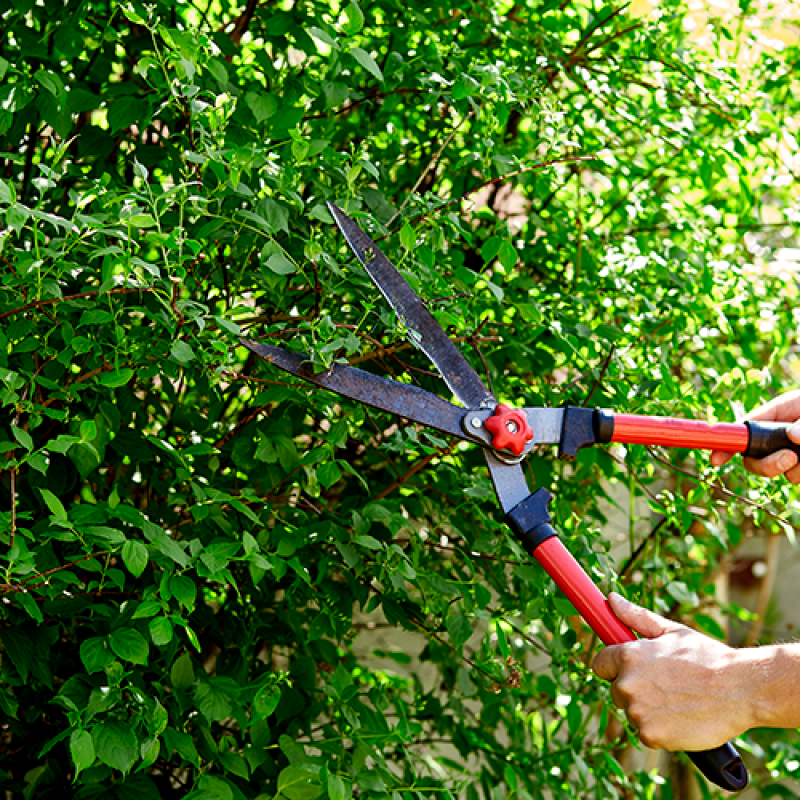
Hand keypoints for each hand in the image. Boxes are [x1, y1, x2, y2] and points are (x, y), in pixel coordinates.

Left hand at [592, 594, 754, 750]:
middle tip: (665, 685)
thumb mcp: (671, 631)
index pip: (599, 664)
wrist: (740, 690)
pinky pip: (646, 733)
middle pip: (615, 690)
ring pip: (631, 712)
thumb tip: (610, 599)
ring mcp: (637, 711)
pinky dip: (660, 729)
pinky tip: (681, 717)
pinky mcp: (650, 735)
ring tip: (678, 700)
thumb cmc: (706, 657)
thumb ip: (635, 616)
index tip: (630, 668)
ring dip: (647, 709)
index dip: (614, 666)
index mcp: (628, 656)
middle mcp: (627, 684)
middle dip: (634, 688)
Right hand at [710, 390, 799, 481]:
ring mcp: (796, 454)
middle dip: (768, 464)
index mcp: (776, 414)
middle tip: (790, 459)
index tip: (717, 459)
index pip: (743, 430)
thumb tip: (792, 436)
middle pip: (756, 459)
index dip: (726, 444)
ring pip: (785, 472)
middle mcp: (782, 436)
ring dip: (799, 469)